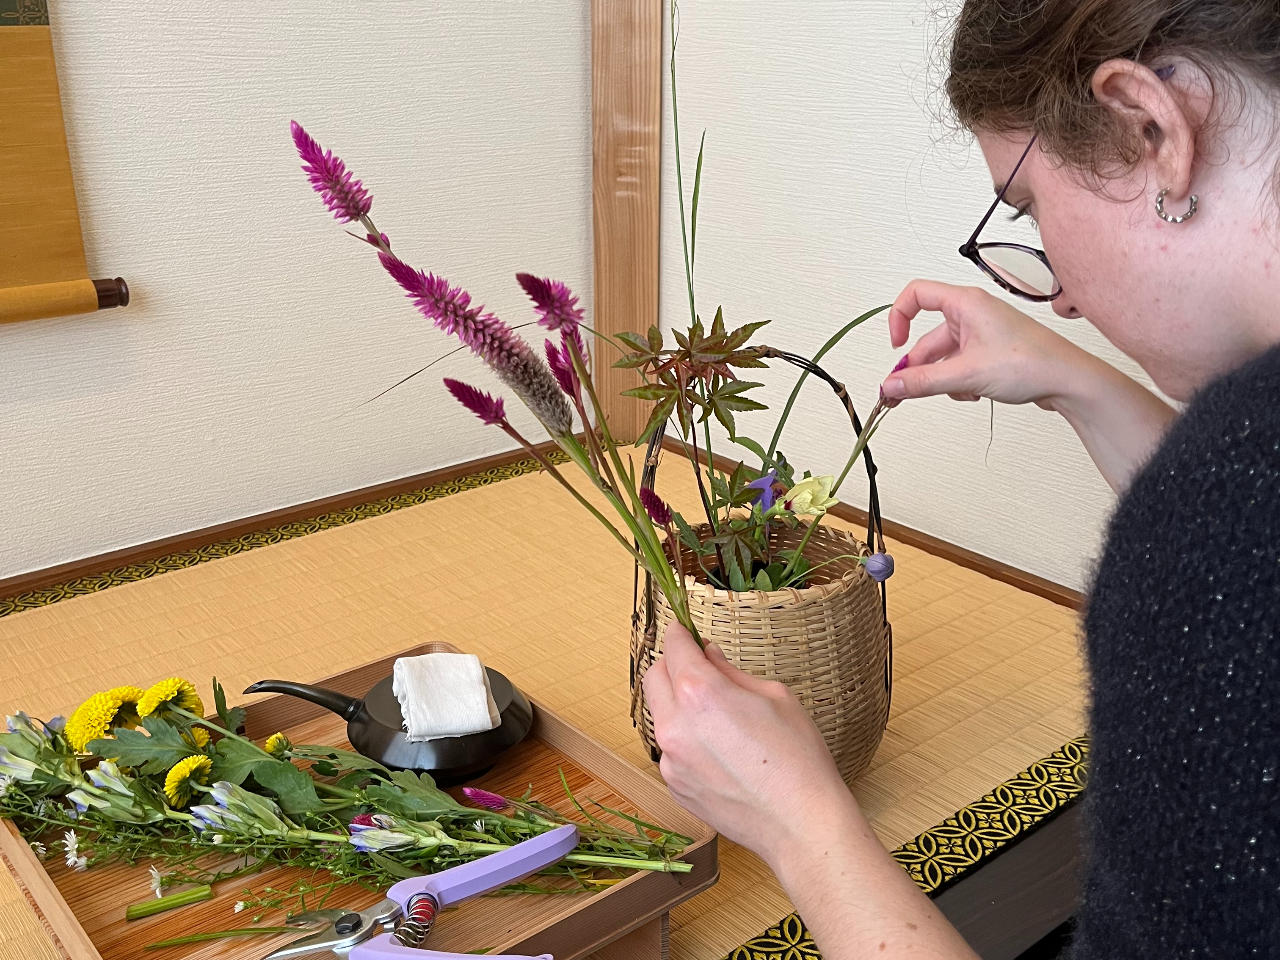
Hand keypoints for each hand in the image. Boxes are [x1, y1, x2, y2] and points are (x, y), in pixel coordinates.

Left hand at [643, 623, 856, 867]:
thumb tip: (710, 656)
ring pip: (660, 716)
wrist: (800, 825)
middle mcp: (675, 725)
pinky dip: (685, 740)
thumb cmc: (797, 758)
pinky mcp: (674, 787)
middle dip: (672, 665)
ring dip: (677, 704)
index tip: (683, 629)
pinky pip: (671, 750)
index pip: (675, 648)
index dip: (680, 633)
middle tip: (697, 665)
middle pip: (654, 678)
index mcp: (700, 693)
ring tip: (715, 715)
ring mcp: (670, 760)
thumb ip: (731, 672)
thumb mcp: (774, 696)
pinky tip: (719, 751)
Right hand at [882, 279, 1176, 492]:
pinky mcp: (990, 352)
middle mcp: (973, 313)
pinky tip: (975, 393)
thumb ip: (922, 382)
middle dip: (918, 367)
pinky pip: (959, 365)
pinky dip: (959, 382)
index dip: (898, 317)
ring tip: (959, 392)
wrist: (1069, 381)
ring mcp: (982, 333)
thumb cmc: (1032, 363)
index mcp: (966, 303)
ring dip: (942, 378)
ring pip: (944, 356)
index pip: (916, 294)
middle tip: (902, 393)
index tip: (895, 345)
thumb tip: (890, 386)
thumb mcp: (966, 375)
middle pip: (927, 336)